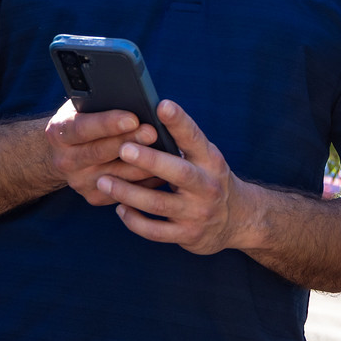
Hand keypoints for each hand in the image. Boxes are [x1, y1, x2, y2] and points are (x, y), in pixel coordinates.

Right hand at [45, 100, 160, 204]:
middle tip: (153, 132)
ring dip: (142, 164)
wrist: (63, 153)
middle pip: (100, 152)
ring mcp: (79, 182)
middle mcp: (65, 160)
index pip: (83, 128)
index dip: (108, 123)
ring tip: (165, 151)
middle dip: (129, 142)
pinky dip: (145, 180)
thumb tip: (133, 101)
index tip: (133, 118)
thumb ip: (100, 105)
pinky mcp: (94, 197)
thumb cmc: (82, 121)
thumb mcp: (82, 108)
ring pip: (116, 175)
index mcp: (59, 132)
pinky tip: (162, 169)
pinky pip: (124, 191)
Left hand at [96, 100, 253, 253]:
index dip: (179, 122)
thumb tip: (145, 117)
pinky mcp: (187, 235)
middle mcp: (207, 186)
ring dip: (129, 193)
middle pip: (178, 172)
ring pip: (159, 204)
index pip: (194, 138)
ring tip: (104, 180)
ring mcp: (198, 213)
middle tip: (123, 148)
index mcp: (211, 160)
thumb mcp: (205, 159)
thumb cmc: (208, 178)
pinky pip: (155, 231)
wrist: (237, 220)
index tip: (162, 105)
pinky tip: (119, 208)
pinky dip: (134, 220)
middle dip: (150, 161)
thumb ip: (182, 144)